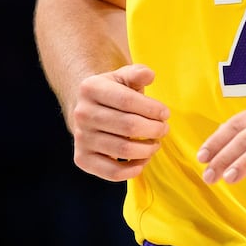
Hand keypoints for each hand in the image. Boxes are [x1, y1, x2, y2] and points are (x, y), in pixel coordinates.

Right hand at [70, 63, 169, 180]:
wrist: (89, 109)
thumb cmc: (114, 93)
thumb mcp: (124, 77)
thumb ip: (138, 73)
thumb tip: (149, 75)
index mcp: (90, 88)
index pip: (127, 100)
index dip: (152, 109)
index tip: (165, 114)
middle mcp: (81, 113)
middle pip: (128, 126)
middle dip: (154, 129)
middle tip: (164, 129)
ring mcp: (80, 138)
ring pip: (123, 150)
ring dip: (148, 149)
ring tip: (155, 143)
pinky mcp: (82, 159)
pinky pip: (112, 172)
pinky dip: (133, 170)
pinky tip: (143, 159)